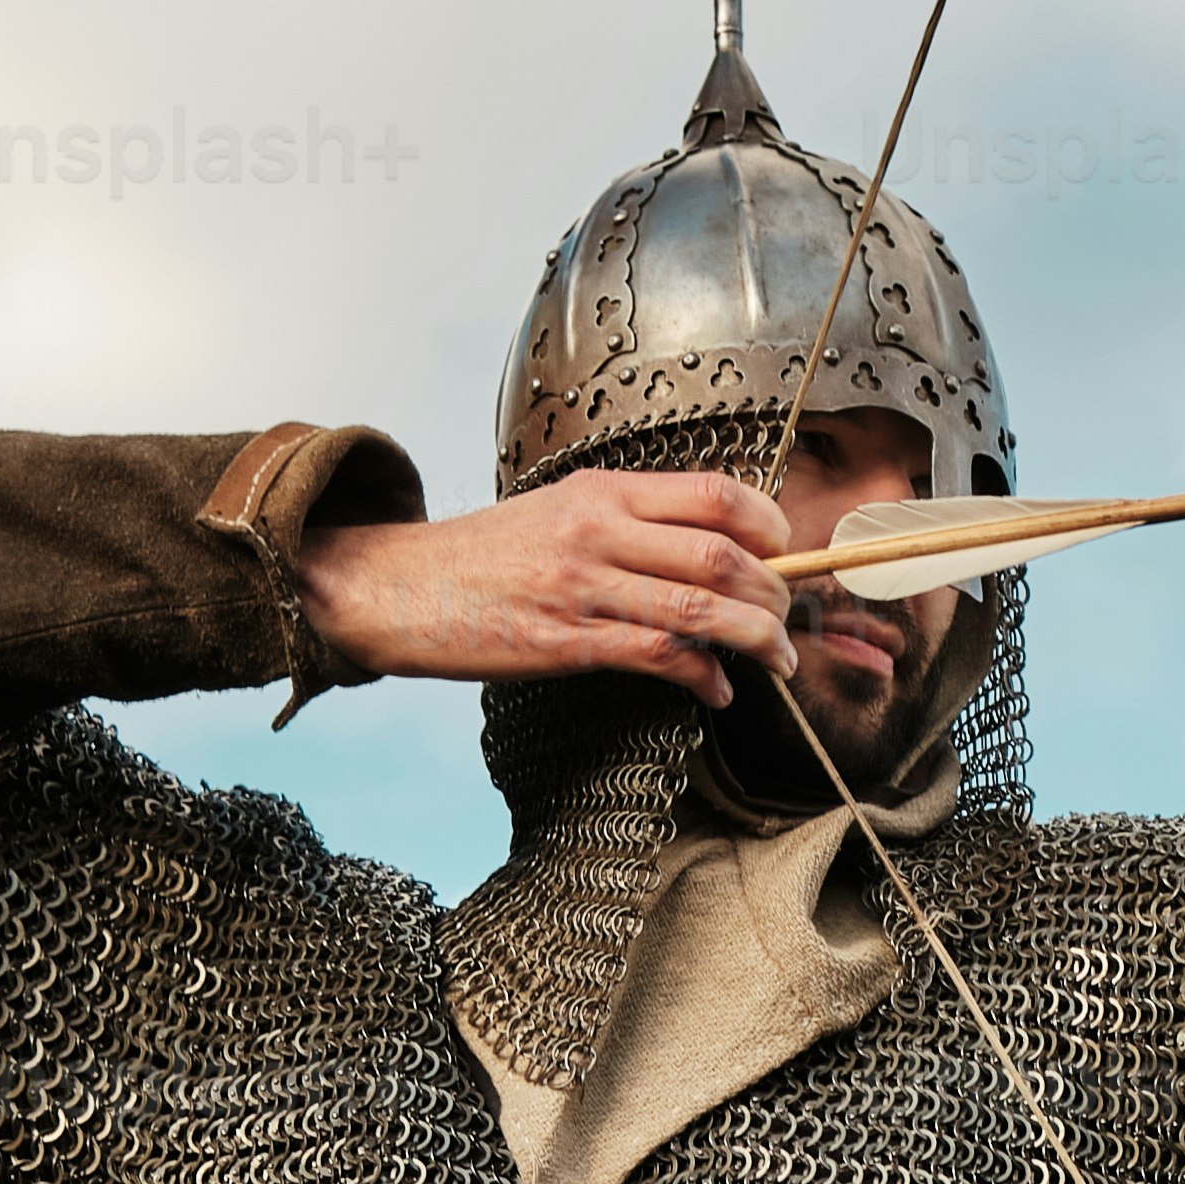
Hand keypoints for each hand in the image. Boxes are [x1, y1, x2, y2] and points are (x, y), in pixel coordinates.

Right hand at [299, 468, 791, 698]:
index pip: (717, 495)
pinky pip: (659, 658)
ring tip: (777, 662)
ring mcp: (584, 587)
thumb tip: (704, 549)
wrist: (395, 586)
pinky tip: (718, 691)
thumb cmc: (481, 558)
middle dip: (776, 595)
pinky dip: (705, 677)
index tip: (787, 554)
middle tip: (789, 621)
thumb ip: (628, 524)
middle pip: (725, 555)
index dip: (770, 526)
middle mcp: (600, 531)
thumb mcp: (558, 513)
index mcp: (604, 492)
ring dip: (757, 642)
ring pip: (703, 610)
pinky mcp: (565, 643)